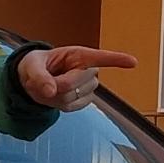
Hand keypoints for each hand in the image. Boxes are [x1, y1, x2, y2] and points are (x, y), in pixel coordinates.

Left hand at [17, 46, 136, 112]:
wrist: (32, 80)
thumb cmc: (34, 66)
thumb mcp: (30, 66)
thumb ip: (39, 76)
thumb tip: (51, 91)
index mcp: (77, 55)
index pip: (100, 58)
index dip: (116, 59)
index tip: (133, 62)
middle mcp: (87, 70)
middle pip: (75, 83)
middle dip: (56, 84)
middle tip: (43, 80)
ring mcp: (87, 86)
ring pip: (73, 97)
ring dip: (55, 96)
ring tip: (49, 87)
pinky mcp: (84, 100)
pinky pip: (72, 107)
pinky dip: (58, 104)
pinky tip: (55, 96)